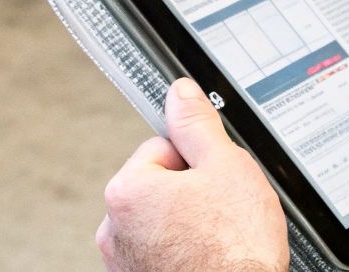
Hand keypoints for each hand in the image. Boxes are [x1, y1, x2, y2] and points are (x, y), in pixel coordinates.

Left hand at [96, 78, 289, 271]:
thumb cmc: (234, 250)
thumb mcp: (225, 166)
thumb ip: (197, 125)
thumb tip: (181, 93)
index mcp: (127, 190)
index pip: (162, 148)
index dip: (198, 160)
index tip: (216, 177)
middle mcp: (114, 229)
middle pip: (161, 186)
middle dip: (192, 193)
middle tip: (223, 211)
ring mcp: (125, 262)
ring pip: (164, 222)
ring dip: (189, 224)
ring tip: (219, 238)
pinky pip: (164, 253)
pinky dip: (185, 253)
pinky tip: (210, 258)